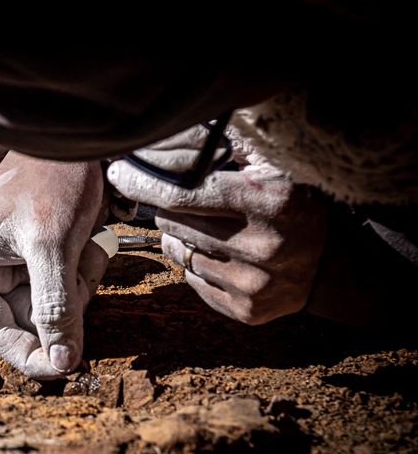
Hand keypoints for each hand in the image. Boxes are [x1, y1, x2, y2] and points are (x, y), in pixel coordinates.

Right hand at [0, 151, 107, 378]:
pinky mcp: (29, 262)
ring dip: (76, 286)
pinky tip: (86, 245)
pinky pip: (60, 291)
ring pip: (50, 309)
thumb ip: (54, 307)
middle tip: (82, 264)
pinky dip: (80, 275)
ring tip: (84, 246)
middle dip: (64, 304)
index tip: (70, 369)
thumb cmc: (51, 179)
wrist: (72, 137)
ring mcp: (3, 267)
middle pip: (28, 323)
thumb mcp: (52, 246)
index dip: (33, 356)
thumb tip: (61, 364)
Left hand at [106, 127, 327, 324]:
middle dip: (169, 209)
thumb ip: (230, 154)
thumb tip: (172, 142)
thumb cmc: (295, 207)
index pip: (186, 193)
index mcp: (270, 202)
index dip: (146, 183)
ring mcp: (253, 284)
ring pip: (180, 253)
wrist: (332, 268)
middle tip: (182, 202)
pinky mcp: (246, 311)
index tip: (120, 174)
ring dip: (181, 237)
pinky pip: (193, 281)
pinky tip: (219, 255)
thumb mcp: (276, 171)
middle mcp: (262, 246)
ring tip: (207, 228)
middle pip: (176, 223)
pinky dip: (196, 265)